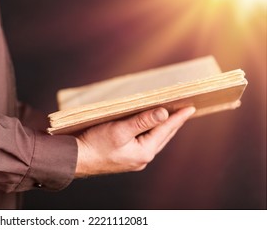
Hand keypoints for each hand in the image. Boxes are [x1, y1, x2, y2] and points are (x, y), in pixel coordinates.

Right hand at [75, 106, 194, 177]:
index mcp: (144, 151)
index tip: (190, 108)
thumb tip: (163, 114)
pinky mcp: (125, 158)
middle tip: (184, 111)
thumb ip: (142, 121)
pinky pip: (144, 144)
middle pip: (162, 137)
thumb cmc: (95, 144)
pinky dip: (150, 134)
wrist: (77, 159)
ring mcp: (134, 160)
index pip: (165, 130)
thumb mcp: (120, 129)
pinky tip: (148, 129)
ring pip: (154, 141)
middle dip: (173, 124)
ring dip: (162, 129)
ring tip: (170, 119)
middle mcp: (142, 158)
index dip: (178, 118)